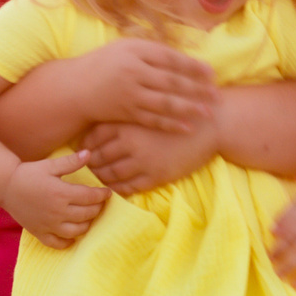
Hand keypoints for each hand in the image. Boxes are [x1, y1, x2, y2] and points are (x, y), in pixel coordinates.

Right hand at [2, 153, 109, 248]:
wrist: (5, 187)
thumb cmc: (29, 174)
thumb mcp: (50, 165)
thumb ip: (70, 161)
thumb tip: (89, 153)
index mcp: (61, 193)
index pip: (90, 197)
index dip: (102, 195)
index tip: (107, 192)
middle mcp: (57, 211)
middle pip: (87, 214)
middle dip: (97, 208)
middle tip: (99, 203)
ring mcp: (48, 224)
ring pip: (76, 231)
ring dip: (87, 225)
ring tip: (88, 217)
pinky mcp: (39, 233)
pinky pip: (57, 243)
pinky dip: (68, 242)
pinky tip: (72, 234)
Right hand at [82, 39, 216, 133]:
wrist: (75, 87)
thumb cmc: (106, 64)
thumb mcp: (126, 48)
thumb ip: (152, 51)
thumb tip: (185, 57)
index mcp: (135, 51)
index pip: (170, 58)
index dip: (192, 66)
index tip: (212, 73)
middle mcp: (133, 71)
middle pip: (171, 81)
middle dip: (196, 89)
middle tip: (217, 94)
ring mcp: (129, 94)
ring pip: (164, 102)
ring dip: (189, 108)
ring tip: (209, 113)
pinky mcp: (126, 113)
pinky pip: (152, 119)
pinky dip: (171, 124)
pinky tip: (188, 128)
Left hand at [86, 117, 219, 195]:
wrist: (211, 123)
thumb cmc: (180, 109)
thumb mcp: (149, 106)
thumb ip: (127, 113)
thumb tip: (102, 123)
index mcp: (126, 122)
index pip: (92, 137)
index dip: (85, 146)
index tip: (84, 150)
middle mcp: (130, 141)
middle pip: (98, 157)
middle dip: (91, 164)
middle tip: (87, 167)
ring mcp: (143, 160)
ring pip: (111, 175)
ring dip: (102, 179)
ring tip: (100, 178)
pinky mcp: (156, 175)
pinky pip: (129, 187)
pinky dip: (119, 189)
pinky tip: (117, 187)